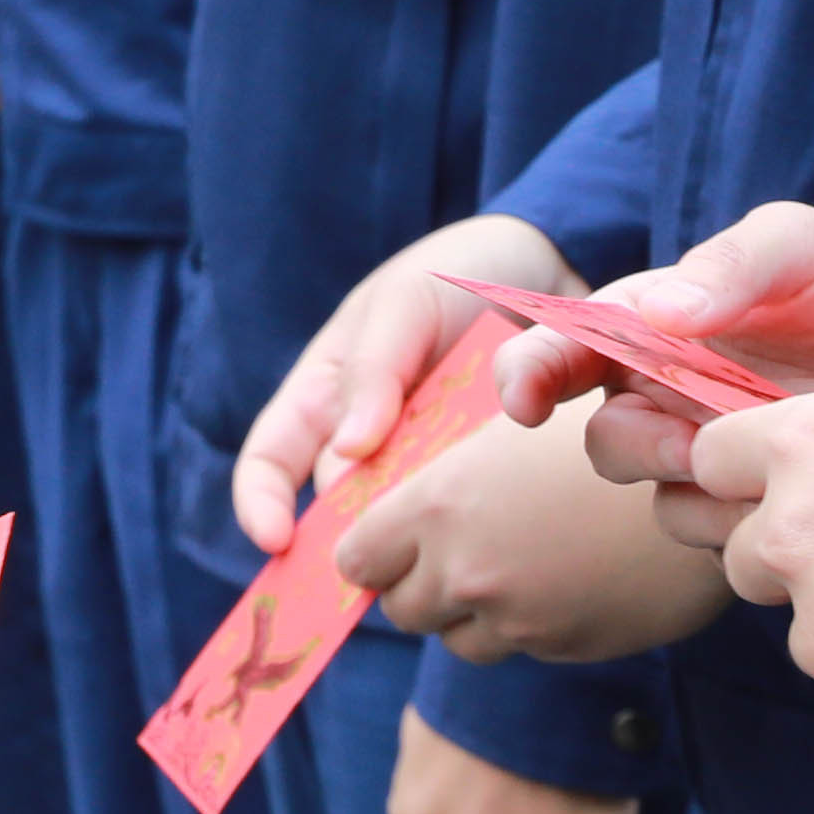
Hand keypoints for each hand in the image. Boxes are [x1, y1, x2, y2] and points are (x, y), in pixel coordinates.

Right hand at [230, 212, 563, 548]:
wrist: (552, 268)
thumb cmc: (457, 274)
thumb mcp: (404, 302)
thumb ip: (372, 370)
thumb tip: (349, 451)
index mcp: (326, 397)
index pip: (271, 463)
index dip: (261, 506)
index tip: (279, 543)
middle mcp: (369, 442)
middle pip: (340, 509)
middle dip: (353, 535)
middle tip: (389, 546)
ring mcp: (425, 466)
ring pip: (404, 521)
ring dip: (419, 525)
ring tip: (455, 506)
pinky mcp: (479, 480)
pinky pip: (466, 513)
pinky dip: (473, 514)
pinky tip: (498, 499)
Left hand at [348, 401, 733, 666]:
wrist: (707, 482)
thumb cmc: (605, 426)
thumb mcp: (512, 428)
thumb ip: (448, 475)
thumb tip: (400, 501)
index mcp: (439, 507)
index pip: (357, 559)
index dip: (372, 551)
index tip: (388, 542)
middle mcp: (468, 572)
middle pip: (402, 609)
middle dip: (419, 585)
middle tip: (454, 551)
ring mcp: (519, 621)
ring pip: (460, 638)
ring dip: (473, 612)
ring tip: (516, 561)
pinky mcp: (566, 648)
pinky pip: (521, 646)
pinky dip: (528, 623)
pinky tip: (565, 576)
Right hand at [538, 199, 813, 516]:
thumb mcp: (809, 246)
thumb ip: (735, 262)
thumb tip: (658, 310)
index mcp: (670, 319)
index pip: (573, 343)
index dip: (532, 369)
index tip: (527, 398)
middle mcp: (684, 391)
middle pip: (607, 435)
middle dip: (630, 444)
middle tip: (690, 443)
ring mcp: (729, 453)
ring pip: (661, 495)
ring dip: (691, 488)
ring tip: (760, 466)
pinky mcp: (776, 504)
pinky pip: (725, 534)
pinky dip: (742, 525)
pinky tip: (798, 499)